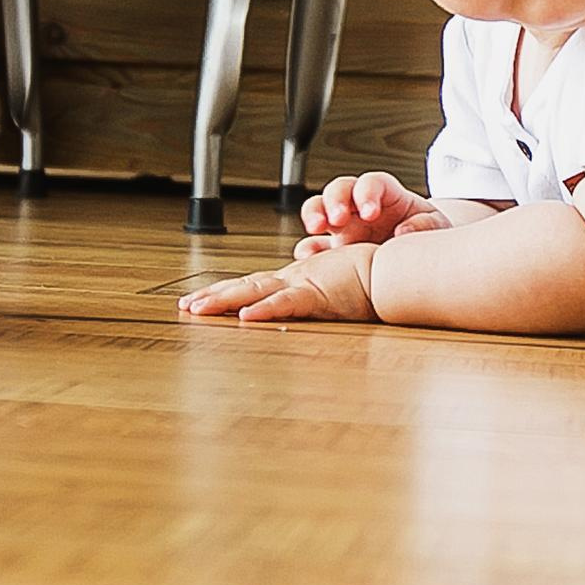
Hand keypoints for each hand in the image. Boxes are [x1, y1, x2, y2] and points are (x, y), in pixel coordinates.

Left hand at [179, 239, 377, 323]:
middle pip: (246, 286)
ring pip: (256, 291)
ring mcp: (305, 285)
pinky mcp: (319, 294)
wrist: (396, 269)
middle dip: (214, 296)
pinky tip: (247, 316)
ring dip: (225, 300)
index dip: (229, 292)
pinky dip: (267, 309)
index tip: (205, 300)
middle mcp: (296, 279)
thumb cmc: (374, 279)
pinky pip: (288, 303)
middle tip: (187, 306)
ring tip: (198, 309)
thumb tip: (308, 314)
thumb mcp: (339, 294)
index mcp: (299, 280)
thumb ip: (321, 300)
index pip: (256, 285)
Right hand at [296, 171, 449, 256]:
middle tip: (338, 218)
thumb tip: (406, 231)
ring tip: (316, 228)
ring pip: (318, 209)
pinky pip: (312, 246)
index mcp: (386, 195)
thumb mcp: (435, 226)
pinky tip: (308, 259)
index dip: (367, 193)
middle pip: (339, 189)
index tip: (370, 212)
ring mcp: (343, 226)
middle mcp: (360, 206)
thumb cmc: (426, 233)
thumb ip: (425, 224)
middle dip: (335, 200)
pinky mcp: (333, 249)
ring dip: (314, 215)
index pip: (372, 183)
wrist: (419, 256)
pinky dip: (307, 251)